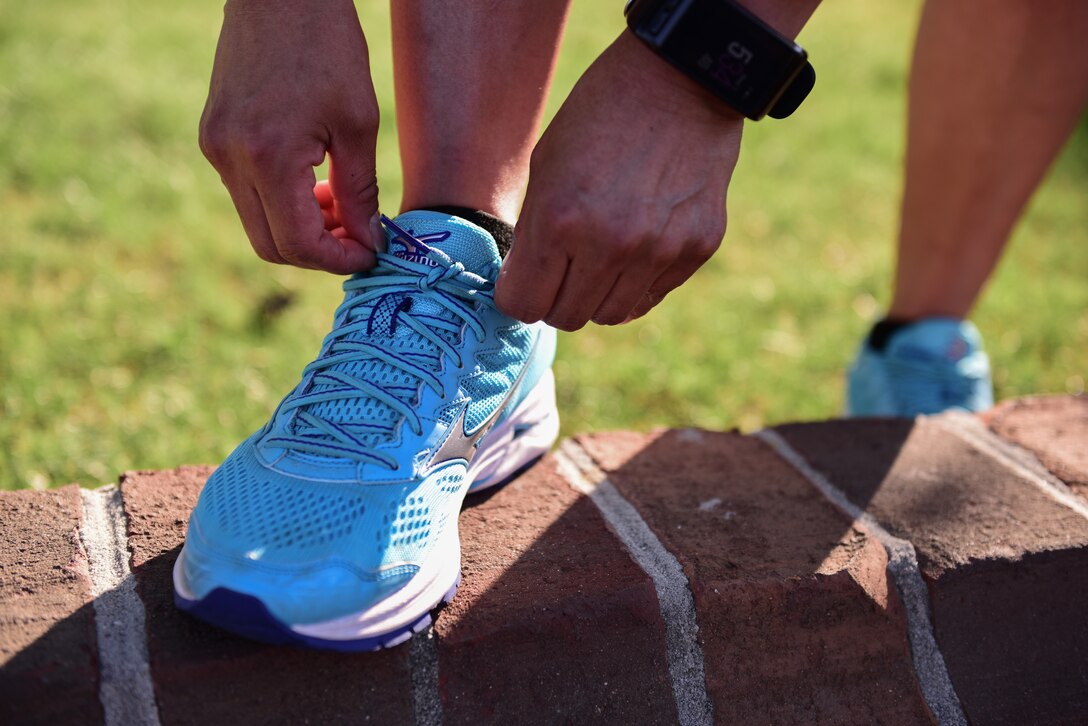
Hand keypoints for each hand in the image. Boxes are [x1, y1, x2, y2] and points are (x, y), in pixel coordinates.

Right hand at [199, 0, 382, 273]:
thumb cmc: (326, 46)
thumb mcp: (358, 122)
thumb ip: (361, 192)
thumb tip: (368, 241)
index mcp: (267, 156)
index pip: (297, 243)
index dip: (338, 260)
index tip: (371, 253)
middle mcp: (229, 158)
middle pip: (269, 245)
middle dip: (318, 252)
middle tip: (358, 237)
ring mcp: (215, 148)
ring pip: (257, 223)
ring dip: (300, 229)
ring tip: (343, 205)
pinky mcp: (213, 136)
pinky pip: (246, 193)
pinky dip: (282, 203)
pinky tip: (315, 183)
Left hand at [496, 31, 743, 329]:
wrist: (679, 81)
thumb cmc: (599, 118)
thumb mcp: (546, 166)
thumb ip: (534, 234)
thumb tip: (526, 288)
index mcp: (559, 220)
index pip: (524, 304)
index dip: (518, 295)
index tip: (525, 281)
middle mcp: (610, 245)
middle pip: (567, 318)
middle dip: (556, 299)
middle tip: (562, 269)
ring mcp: (658, 251)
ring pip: (611, 315)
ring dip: (597, 296)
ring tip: (598, 257)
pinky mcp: (696, 249)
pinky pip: (651, 296)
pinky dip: (636, 282)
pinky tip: (636, 243)